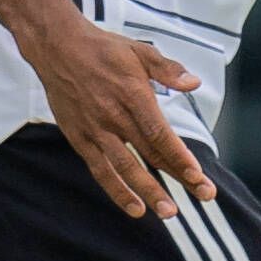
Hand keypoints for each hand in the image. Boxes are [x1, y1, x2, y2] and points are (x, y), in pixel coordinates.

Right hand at [18, 6, 212, 217]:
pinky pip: (100, 170)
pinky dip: (117, 191)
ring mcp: (95, 130)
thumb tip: (194, 83)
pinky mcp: (80, 138)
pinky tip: (135, 208)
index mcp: (132, 94)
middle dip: (179, 177)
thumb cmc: (102, 49)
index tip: (199, 176)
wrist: (56, 48)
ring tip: (169, 212)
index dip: (180, 157)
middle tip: (203, 195)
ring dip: (149, 192)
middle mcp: (114, 116)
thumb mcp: (139, 51)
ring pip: (125, 168)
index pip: (160, 134)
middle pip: (150, 154)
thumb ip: (168, 70)